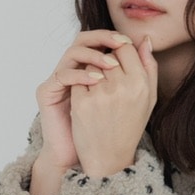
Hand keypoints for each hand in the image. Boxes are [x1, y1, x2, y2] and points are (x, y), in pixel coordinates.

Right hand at [34, 30, 132, 171]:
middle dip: (103, 38)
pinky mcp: (47, 91)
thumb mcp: (129, 95)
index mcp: (88, 67)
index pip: (99, 40)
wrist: (85, 156)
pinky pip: (62, 75)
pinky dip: (80, 75)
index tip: (130, 42)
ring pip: (72, 52)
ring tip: (112, 64)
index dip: (113, 38)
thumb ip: (139, 70)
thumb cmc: (107, 127)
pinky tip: (97, 82)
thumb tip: (147, 40)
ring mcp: (59, 79)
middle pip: (84, 39)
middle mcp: (72, 69)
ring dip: (94, 55)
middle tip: (121, 43)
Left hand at [70, 34, 157, 177]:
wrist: (110, 157)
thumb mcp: (148, 98)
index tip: (116, 62)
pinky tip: (88, 100)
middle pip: (107, 54)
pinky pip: (77, 79)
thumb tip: (145, 40)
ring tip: (98, 91)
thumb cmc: (130, 125)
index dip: (118, 51)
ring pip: (90, 65)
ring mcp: (100, 95)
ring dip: (91, 73)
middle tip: (107, 80)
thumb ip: (149, 67)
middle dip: (105, 63)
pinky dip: (80, 86)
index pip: (125, 47)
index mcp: (140, 83)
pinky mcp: (81, 103)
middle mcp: (122, 87)